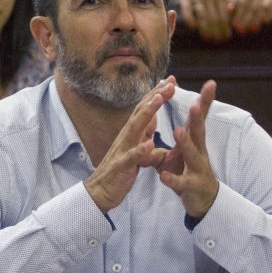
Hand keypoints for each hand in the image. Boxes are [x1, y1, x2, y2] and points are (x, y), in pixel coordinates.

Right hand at [83, 78, 172, 213]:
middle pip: (141, 112)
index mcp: (132, 133)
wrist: (101, 191)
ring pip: (135, 127)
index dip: (158, 94)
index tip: (171, 81)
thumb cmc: (120, 171)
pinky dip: (139, 150)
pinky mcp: (122, 166)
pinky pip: (131, 157)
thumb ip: (145, 137)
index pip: (146, 109)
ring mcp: (123, 149)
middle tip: (169, 82)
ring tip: (158, 100)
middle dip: (155, 96)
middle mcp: (126, 136)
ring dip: (146, 113)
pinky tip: (149, 144)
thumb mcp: (136, 151)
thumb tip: (153, 124)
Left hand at [155, 80, 219, 219]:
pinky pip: (180, 182)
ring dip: (185, 143)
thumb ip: (186, 131)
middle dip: (197, 118)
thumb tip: (191, 107)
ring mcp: (196, 169)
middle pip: (199, 132)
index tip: (211, 84)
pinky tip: (164, 176)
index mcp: (196, 142)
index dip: (204, 101)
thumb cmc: (192, 170)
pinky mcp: (189, 186)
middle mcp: (199, 153)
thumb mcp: (188, 149)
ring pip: (191, 155)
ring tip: (177, 131)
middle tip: (195, 104)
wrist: (203, 201)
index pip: (199, 119)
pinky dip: (172, 179)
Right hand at [179, 0, 233, 42]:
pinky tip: (194, 27)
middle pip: (213, 18)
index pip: (224, 15)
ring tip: (208, 38)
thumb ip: (232, 6)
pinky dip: (190, 20)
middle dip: (216, 31)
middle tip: (217, 41)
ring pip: (202, 16)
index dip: (225, 28)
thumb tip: (237, 23)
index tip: (226, 37)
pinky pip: (188, 10)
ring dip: (205, 30)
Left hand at [224, 0, 271, 34]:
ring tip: (252, 30)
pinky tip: (265, 22)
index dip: (238, 15)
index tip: (234, 26)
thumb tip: (228, 9)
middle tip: (241, 31)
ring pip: (263, 6)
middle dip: (246, 20)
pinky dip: (271, 12)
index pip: (242, 1)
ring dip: (258, 19)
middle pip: (252, 5)